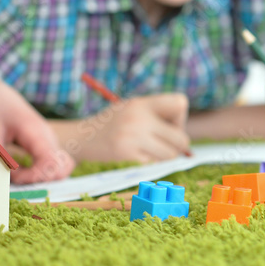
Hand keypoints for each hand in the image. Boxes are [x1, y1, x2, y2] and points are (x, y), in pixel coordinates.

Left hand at [0, 76, 74, 183]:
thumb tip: (5, 182)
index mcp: (36, 132)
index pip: (50, 163)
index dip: (35, 177)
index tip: (14, 179)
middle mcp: (47, 138)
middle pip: (62, 169)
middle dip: (42, 181)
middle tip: (17, 180)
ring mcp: (48, 142)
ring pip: (61, 168)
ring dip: (43, 179)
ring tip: (18, 177)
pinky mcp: (44, 146)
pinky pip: (52, 166)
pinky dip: (41, 174)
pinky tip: (21, 174)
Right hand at [59, 93, 189, 162]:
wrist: (80, 137)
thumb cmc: (110, 124)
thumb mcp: (130, 108)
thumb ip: (154, 114)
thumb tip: (185, 138)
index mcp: (141, 102)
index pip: (180, 103)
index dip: (179, 118)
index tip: (166, 124)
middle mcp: (138, 117)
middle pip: (182, 137)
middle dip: (177, 145)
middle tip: (162, 144)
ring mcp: (132, 135)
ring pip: (171, 154)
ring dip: (164, 156)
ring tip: (148, 150)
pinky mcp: (127, 153)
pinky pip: (154, 163)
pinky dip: (148, 162)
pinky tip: (134, 155)